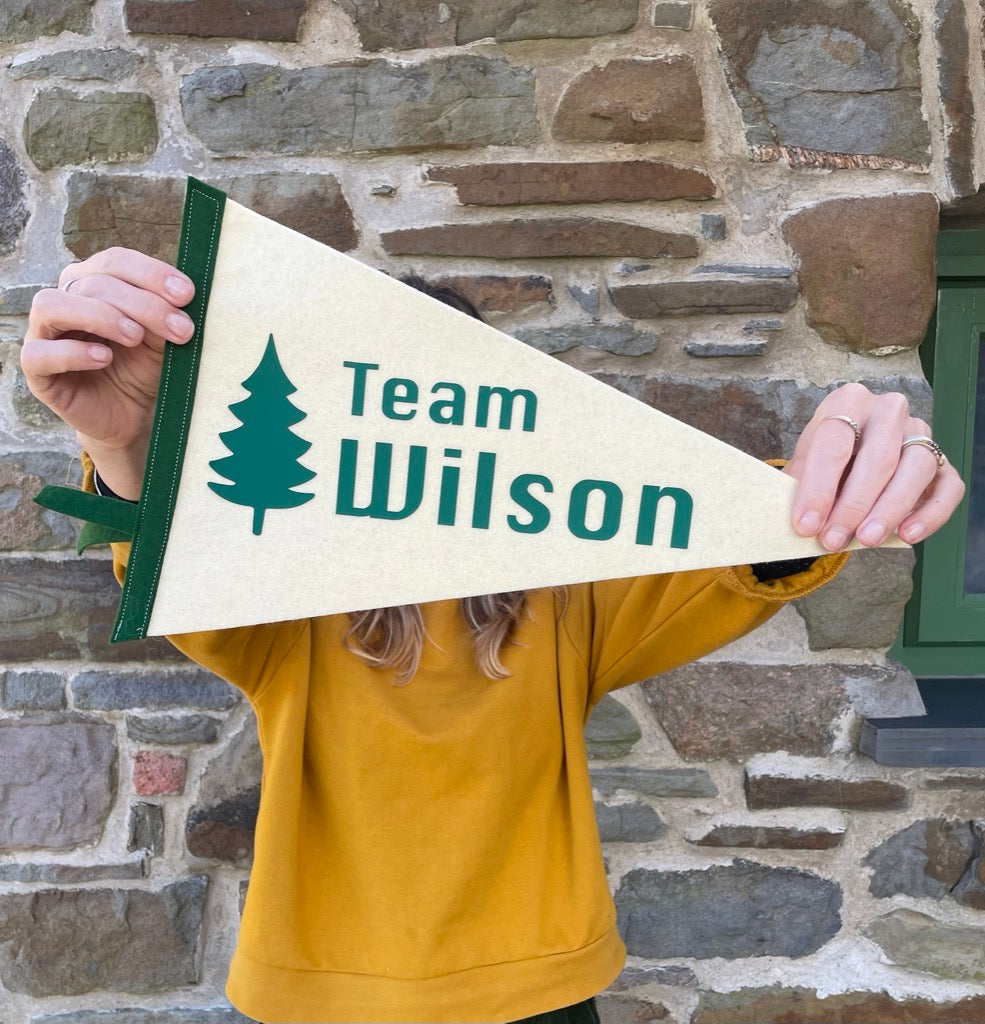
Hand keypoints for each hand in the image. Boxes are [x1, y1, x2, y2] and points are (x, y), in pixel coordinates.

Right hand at [22, 248, 195, 498]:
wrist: (133, 416)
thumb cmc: (144, 369)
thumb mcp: (162, 340)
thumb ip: (165, 316)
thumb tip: (185, 296)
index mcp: (94, 281)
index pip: (116, 261)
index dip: (151, 273)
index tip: (187, 295)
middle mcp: (65, 299)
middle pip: (95, 283)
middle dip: (144, 305)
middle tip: (181, 330)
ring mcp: (45, 333)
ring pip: (53, 305)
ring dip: (100, 315)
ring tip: (136, 337)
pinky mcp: (37, 369)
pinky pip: (40, 353)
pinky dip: (73, 352)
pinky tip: (104, 358)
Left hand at [784, 383, 965, 550]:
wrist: (850, 458)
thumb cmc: (825, 460)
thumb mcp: (804, 464)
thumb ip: (801, 486)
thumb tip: (803, 522)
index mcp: (848, 402)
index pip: (834, 441)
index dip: (818, 488)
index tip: (806, 525)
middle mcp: (889, 411)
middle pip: (879, 456)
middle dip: (854, 505)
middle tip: (833, 539)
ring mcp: (920, 433)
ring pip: (917, 468)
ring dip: (890, 509)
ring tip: (866, 540)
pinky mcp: (943, 461)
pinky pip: (949, 488)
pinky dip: (931, 514)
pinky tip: (907, 536)